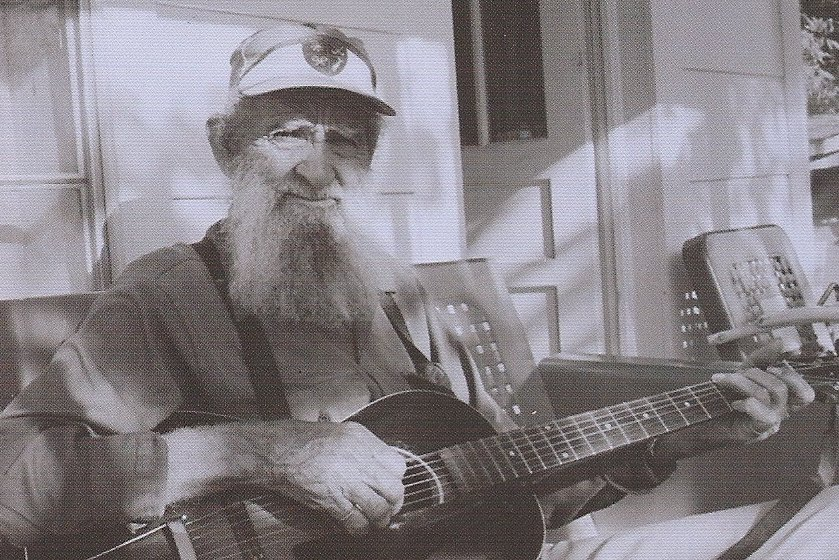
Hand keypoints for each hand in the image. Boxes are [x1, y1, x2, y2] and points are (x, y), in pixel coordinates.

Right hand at [232, 420, 406, 534]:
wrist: (276, 450)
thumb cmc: (303, 440)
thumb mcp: (340, 432)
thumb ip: (363, 447)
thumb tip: (379, 465)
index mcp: (362, 440)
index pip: (398, 465)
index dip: (396, 480)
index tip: (390, 486)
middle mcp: (358, 460)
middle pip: (393, 489)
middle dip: (393, 503)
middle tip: (388, 507)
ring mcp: (345, 481)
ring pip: (379, 508)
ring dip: (380, 519)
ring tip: (376, 521)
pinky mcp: (331, 500)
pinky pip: (356, 521)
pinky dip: (360, 529)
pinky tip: (358, 527)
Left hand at [709, 362, 814, 443]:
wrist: (704, 419)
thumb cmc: (727, 396)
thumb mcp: (745, 372)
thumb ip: (762, 359)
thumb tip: (780, 342)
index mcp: (783, 400)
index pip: (805, 393)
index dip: (791, 377)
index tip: (769, 367)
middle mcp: (781, 413)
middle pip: (781, 388)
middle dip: (755, 374)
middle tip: (737, 374)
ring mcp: (770, 424)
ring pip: (768, 395)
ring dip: (742, 383)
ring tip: (724, 382)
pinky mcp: (757, 431)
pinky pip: (765, 416)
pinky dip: (748, 404)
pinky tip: (734, 403)